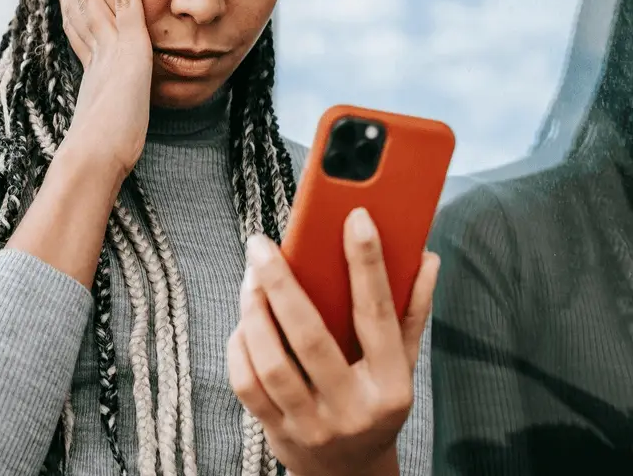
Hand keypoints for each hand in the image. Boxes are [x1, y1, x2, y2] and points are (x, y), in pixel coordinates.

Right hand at [50, 0, 152, 179]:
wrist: (97, 157)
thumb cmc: (102, 159)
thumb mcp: (109, 137)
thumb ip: (106, 130)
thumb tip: (97, 150)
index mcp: (92, 75)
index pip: (80, 32)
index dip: (71, 8)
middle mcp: (95, 57)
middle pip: (77, 9)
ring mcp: (108, 48)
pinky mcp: (127, 45)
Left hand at [226, 208, 439, 475]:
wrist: (350, 474)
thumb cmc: (376, 404)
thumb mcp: (404, 365)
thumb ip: (411, 311)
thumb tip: (427, 257)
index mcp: (391, 384)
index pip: (377, 315)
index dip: (367, 263)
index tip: (355, 217)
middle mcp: (353, 407)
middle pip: (310, 337)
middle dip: (281, 284)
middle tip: (260, 244)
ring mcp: (313, 424)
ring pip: (272, 362)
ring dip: (253, 313)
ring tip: (250, 278)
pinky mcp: (278, 433)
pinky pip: (247, 384)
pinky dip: (240, 346)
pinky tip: (243, 322)